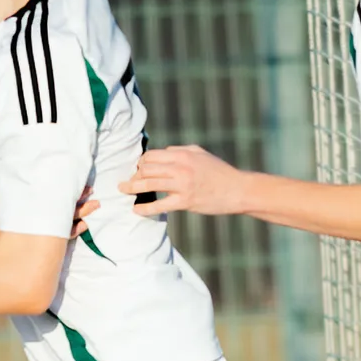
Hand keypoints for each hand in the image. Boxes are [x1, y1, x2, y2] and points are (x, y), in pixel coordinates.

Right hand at [0, 178, 96, 242]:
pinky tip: (78, 228)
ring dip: (77, 222)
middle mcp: (31, 223)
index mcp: (29, 205)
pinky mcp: (26, 242)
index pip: (59, 201)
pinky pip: (50, 241)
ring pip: (60, 231)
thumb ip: (27, 175)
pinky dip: (66, 234)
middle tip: (96, 202)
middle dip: (81, 208)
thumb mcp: (8, 180)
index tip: (88, 189)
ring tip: (90, 215)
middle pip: (63, 216)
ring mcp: (29, 235)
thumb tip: (46, 163)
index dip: (76, 196)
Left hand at [119, 145, 246, 216]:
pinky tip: (136, 209)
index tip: (138, 170)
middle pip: (146, 168)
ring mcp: (182, 185)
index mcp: (183, 154)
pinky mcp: (185, 202)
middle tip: (129, 181)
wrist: (237, 190)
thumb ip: (180, 150)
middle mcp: (180, 167)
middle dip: (135, 174)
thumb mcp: (200, 153)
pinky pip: (159, 205)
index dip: (141, 163)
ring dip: (132, 187)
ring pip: (148, 184)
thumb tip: (162, 152)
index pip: (152, 155)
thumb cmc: (220, 171)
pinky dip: (145, 208)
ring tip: (123, 190)